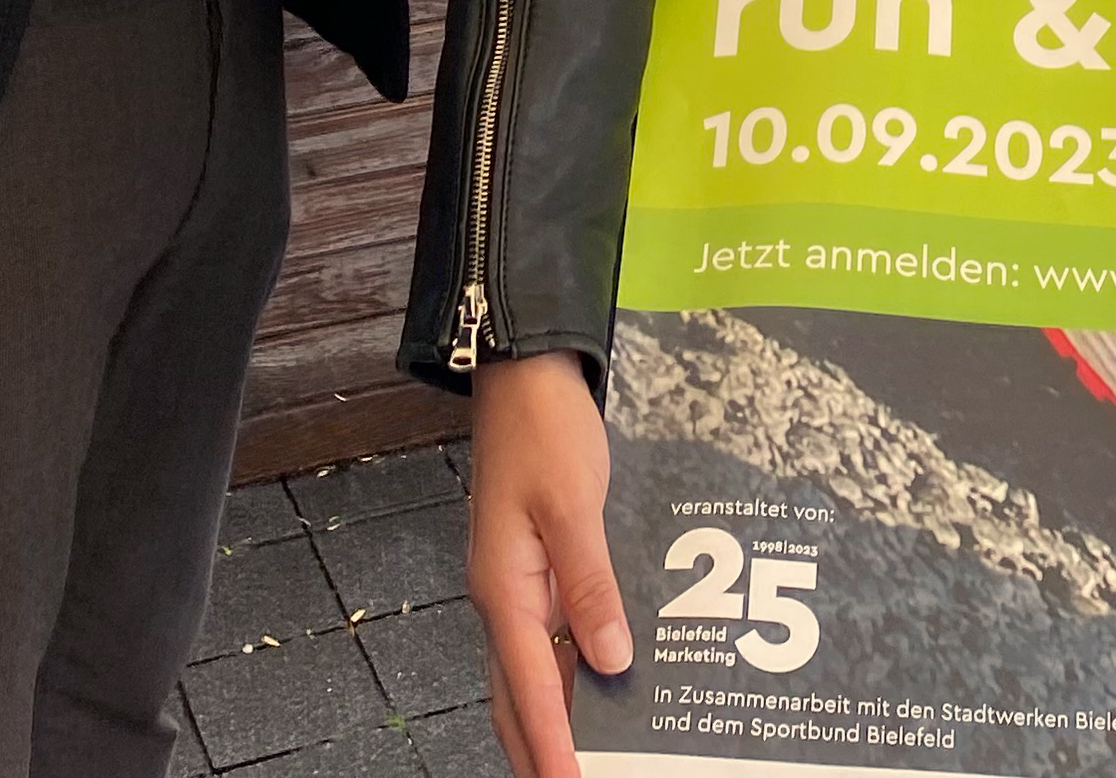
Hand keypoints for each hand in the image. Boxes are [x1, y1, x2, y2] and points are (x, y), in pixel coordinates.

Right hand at [472, 351, 629, 777]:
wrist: (523, 376)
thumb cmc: (544, 431)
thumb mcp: (573, 505)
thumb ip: (591, 585)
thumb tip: (612, 659)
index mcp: (504, 591)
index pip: (531, 689)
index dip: (552, 747)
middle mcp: (503, 599)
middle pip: (518, 698)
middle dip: (540, 752)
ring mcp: (516, 586)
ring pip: (530, 675)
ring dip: (553, 722)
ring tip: (582, 759)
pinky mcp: (534, 569)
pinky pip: (548, 639)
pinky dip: (569, 676)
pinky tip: (600, 688)